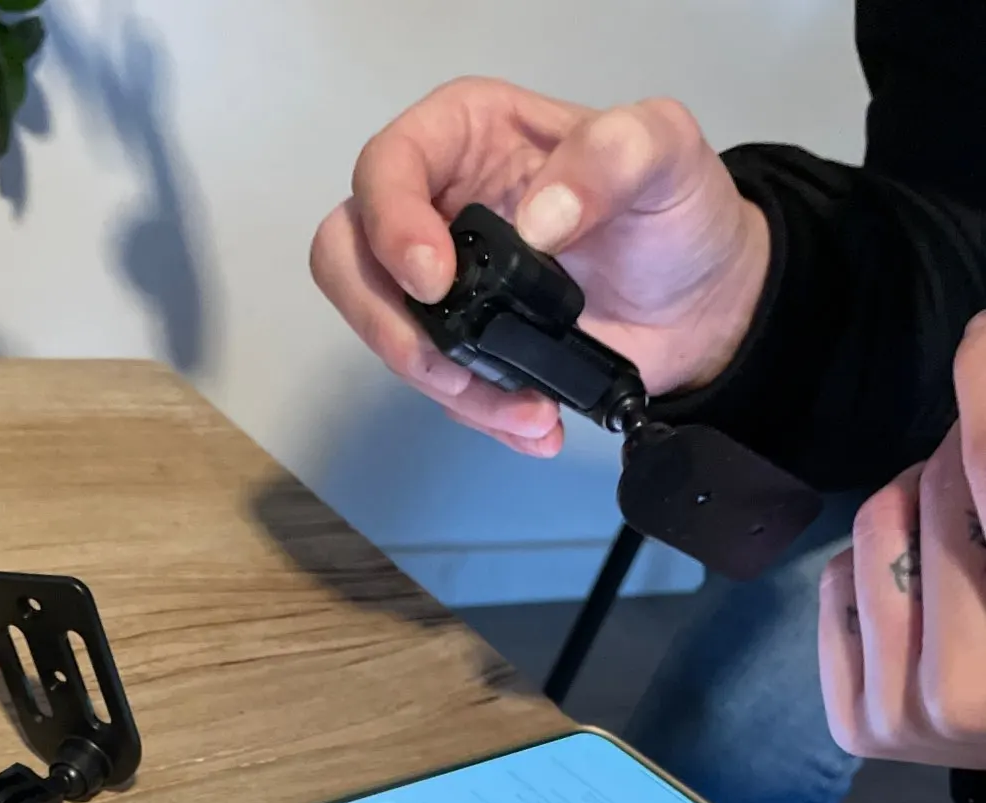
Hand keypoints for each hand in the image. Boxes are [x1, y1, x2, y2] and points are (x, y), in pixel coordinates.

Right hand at [310, 79, 770, 454]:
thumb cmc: (676, 210)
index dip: (390, 225)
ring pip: (385, 335)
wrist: (701, 303)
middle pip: (346, 257)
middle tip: (445, 365)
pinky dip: (481, 416)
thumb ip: (612, 156)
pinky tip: (537, 421)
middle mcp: (434, 205)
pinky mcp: (459, 347)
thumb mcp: (666, 151)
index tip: (436, 280)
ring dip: (444, 385)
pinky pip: (438, 388)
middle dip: (385, 324)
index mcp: (464, 136)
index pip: (385, 167)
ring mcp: (440, 284)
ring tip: (526, 408)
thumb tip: (538, 219)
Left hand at [819, 316, 985, 766]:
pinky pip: (837, 582)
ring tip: (951, 521)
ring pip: (878, 525)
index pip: (981, 478)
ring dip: (916, 499)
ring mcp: (903, 718)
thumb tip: (977, 346)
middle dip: (961, 451)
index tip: (978, 339)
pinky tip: (916, 580)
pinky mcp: (855, 727)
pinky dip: (873, 562)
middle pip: (941, 491)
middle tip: (971, 449)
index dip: (981, 396)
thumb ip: (983, 478)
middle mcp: (966, 693)